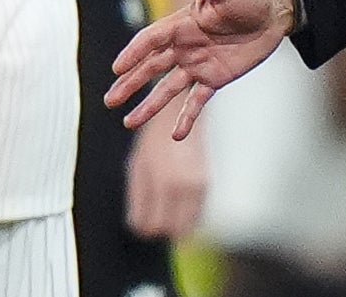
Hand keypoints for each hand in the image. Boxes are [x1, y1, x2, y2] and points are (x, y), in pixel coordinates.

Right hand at [106, 0, 293, 137]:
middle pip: (151, 68)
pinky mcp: (215, 78)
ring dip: (149, 105)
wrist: (273, 12)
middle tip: (110, 100)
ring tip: (129, 122)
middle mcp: (184, 46)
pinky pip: (197, 101)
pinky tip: (176, 134)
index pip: (150, 41)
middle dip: (130, 84)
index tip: (116, 69)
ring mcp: (198, 64)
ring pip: (168, 89)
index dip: (133, 54)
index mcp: (181, 24)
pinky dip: (186, 117)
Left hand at [124, 110, 207, 239]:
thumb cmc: (153, 143)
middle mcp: (184, 186)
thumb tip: (139, 229)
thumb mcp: (138, 168)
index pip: (153, 225)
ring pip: (188, 226)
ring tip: (162, 212)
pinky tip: (175, 204)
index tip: (140, 222)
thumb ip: (138, 200)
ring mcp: (199, 185)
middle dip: (160, 229)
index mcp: (164, 182)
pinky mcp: (206, 183)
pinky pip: (196, 214)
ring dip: (174, 225)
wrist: (180, 116)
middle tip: (151, 219)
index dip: (144, 228)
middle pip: (172, 230)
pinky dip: (186, 216)